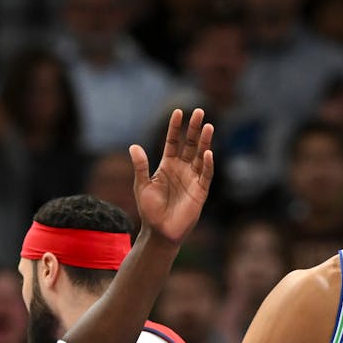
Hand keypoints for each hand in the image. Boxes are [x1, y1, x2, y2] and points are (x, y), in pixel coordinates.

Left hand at [130, 108, 213, 244]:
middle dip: (194, 128)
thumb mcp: (142, 186)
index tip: (178, 112)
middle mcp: (182, 169)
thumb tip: (133, 146)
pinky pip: (206, 175)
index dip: (175, 128)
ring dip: (205, 142)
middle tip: (200, 111)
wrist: (159, 232)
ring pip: (201, 156)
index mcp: (167, 165)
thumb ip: (140, 166)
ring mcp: (193, 179)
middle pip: (190, 144)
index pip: (173, 141)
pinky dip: (208, 164)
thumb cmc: (149, 210)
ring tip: (209, 126)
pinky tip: (208, 153)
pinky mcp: (200, 191)